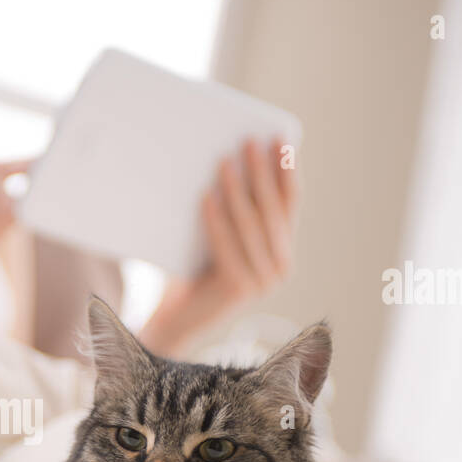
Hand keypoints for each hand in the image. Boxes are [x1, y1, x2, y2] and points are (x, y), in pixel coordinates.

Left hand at [140, 138, 299, 355]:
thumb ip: (232, 208)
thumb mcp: (216, 236)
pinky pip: (227, 245)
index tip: (280, 140)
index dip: (286, 170)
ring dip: (237, 190)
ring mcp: (263, 282)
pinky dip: (216, 219)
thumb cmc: (190, 273)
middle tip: (249, 142)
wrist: (172, 321)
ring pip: (250, 225)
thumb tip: (228, 155)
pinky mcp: (240, 289)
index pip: (289, 203)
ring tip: (223, 161)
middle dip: (262, 173)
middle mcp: (279, 268)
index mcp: (281, 251)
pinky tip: (207, 196)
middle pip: (272, 211)